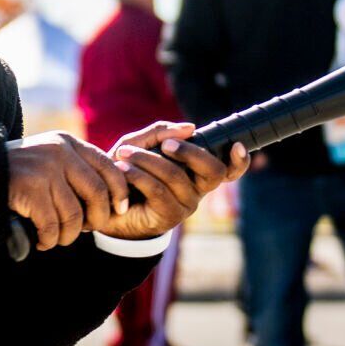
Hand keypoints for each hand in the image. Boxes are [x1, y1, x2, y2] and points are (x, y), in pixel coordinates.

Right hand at [7, 132, 130, 251]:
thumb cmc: (17, 175)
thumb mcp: (49, 161)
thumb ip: (76, 170)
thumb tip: (113, 200)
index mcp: (67, 142)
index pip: (108, 167)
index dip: (120, 192)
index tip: (119, 211)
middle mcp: (59, 151)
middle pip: (97, 193)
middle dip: (96, 220)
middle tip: (85, 231)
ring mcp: (44, 169)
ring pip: (74, 215)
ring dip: (68, 236)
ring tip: (56, 238)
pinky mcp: (29, 188)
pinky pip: (52, 225)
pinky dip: (49, 240)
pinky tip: (41, 241)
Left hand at [98, 122, 248, 241]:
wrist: (105, 202)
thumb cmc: (125, 169)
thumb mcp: (140, 144)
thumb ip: (161, 132)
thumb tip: (190, 128)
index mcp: (197, 171)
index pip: (229, 170)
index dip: (240, 161)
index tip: (237, 145)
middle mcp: (198, 189)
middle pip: (213, 171)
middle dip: (190, 152)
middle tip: (166, 145)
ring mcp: (186, 205)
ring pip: (177, 177)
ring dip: (148, 160)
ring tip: (125, 154)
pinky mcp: (168, 217)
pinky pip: (158, 191)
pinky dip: (138, 175)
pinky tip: (123, 169)